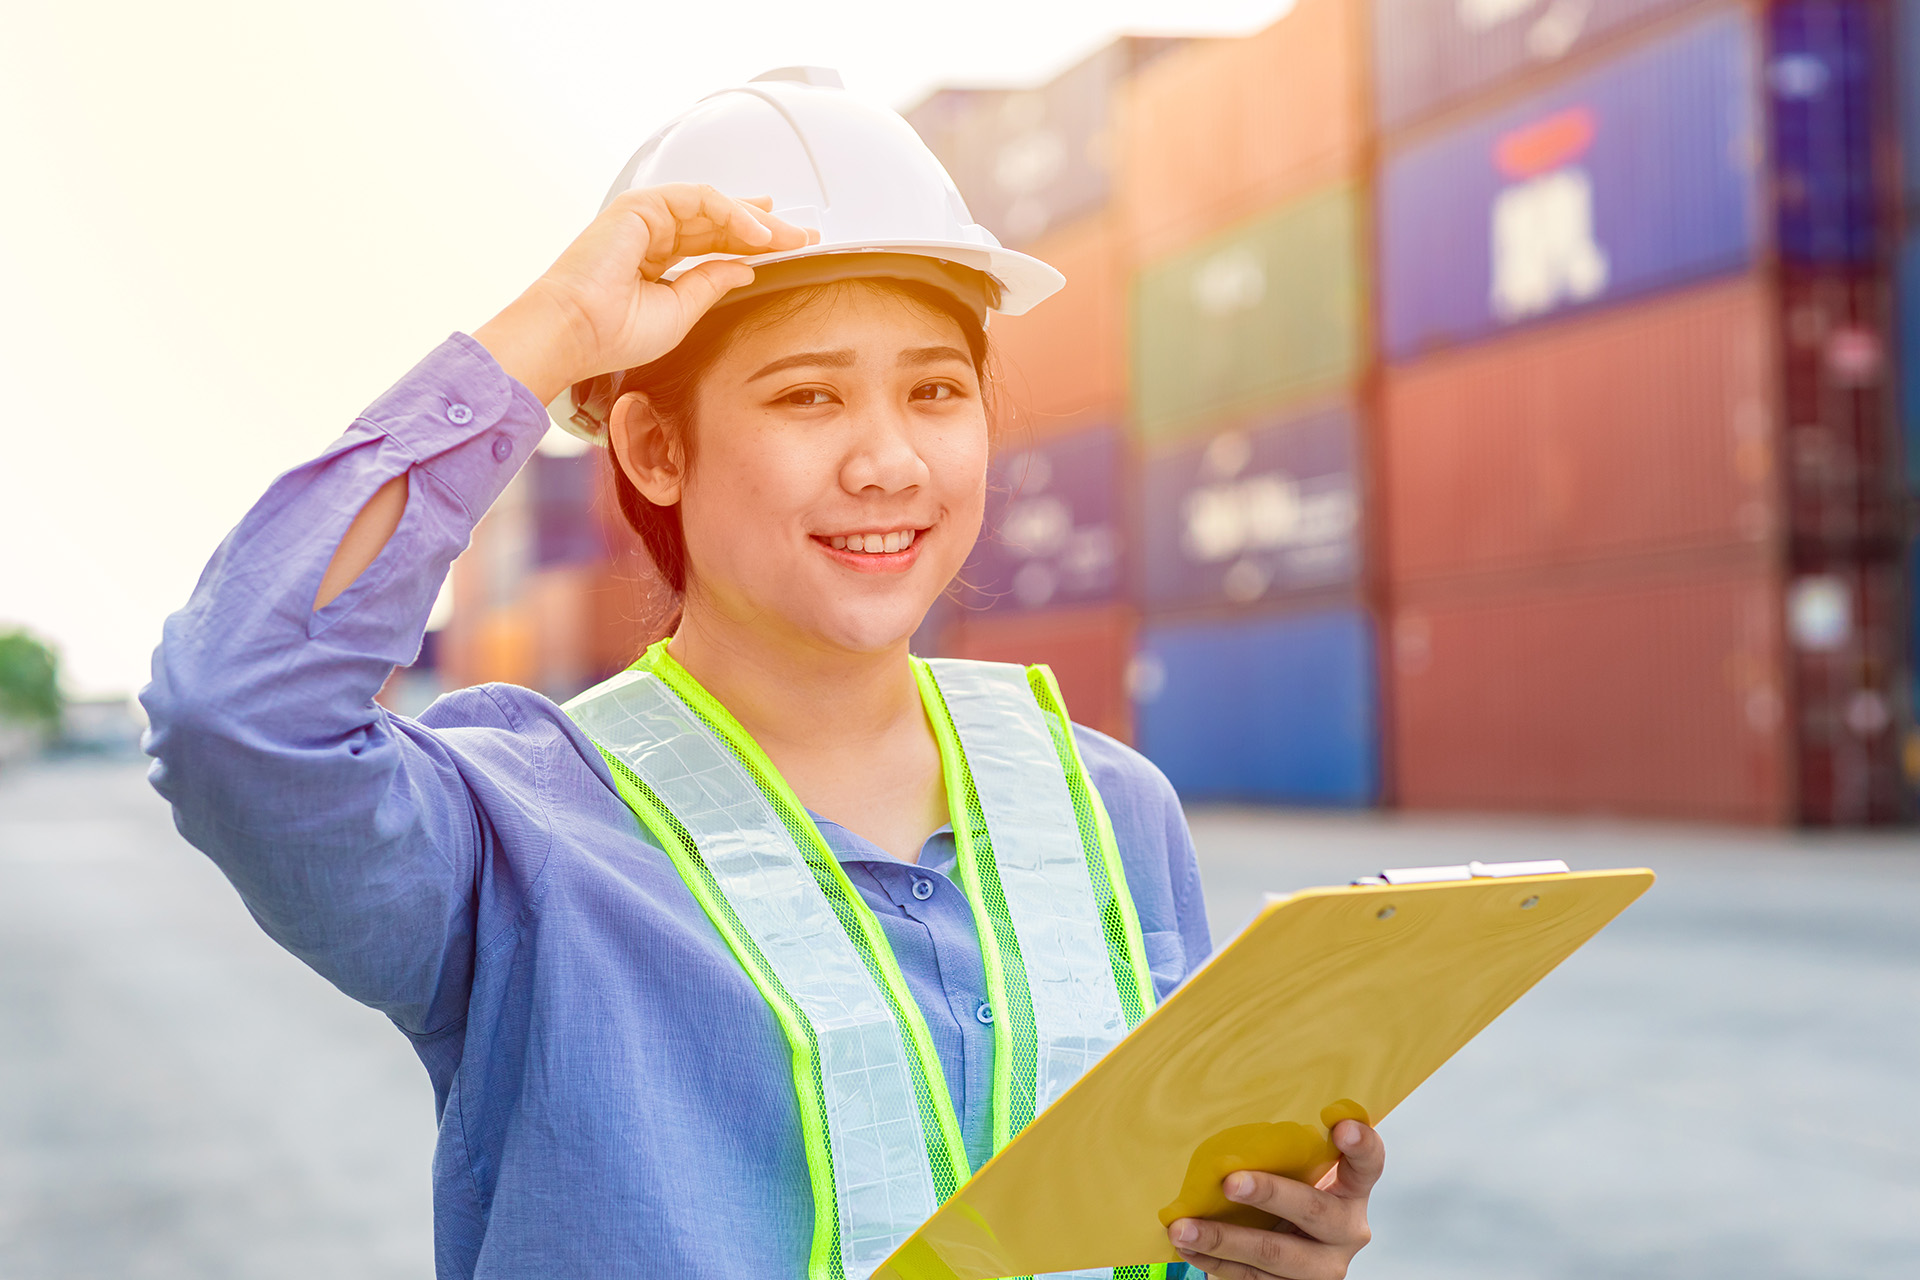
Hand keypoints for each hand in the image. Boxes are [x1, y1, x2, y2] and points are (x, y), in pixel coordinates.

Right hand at [473, 184, 814, 402]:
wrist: (575, 333)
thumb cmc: (613, 333)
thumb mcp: (681, 312)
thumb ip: (712, 284)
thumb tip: (745, 268)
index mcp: (658, 259)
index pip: (714, 242)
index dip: (753, 243)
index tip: (790, 249)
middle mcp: (653, 234)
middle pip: (719, 221)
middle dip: (764, 227)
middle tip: (803, 235)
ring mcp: (646, 217)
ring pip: (713, 206)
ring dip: (755, 219)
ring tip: (788, 236)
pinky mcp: (641, 206)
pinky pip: (698, 199)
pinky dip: (732, 212)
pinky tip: (759, 233)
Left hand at [1167, 1121, 1382, 1279]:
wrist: (1295, 1251)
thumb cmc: (1291, 1194)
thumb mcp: (1298, 1172)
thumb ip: (1286, 1153)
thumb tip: (1231, 1126)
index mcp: (1352, 1190)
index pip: (1368, 1163)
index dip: (1361, 1145)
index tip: (1341, 1126)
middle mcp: (1347, 1230)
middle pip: (1314, 1210)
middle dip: (1269, 1194)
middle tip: (1230, 1183)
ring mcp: (1324, 1266)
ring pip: (1274, 1254)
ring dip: (1222, 1240)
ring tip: (1182, 1228)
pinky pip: (1251, 1278)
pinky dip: (1213, 1262)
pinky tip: (1187, 1248)